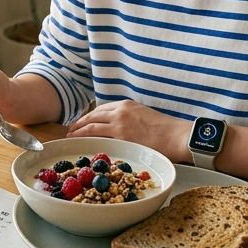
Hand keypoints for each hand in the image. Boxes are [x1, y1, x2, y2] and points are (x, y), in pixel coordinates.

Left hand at [66, 100, 190, 160]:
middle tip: (71, 130)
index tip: (82, 122)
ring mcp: (119, 123)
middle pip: (93, 116)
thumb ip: (130, 118)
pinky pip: (98, 137)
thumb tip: (121, 127)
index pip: (101, 109)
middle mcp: (120, 111)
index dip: (89, 117)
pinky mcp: (121, 136)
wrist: (177, 135)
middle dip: (80, 123)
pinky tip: (81, 143)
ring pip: (92, 126)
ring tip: (71, 136)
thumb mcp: (144, 115)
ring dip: (78, 131)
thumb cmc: (165, 129)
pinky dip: (87, 139)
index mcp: (126, 105)